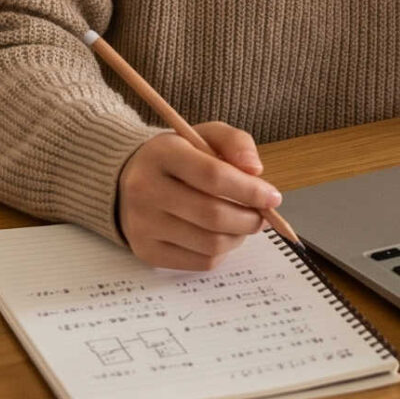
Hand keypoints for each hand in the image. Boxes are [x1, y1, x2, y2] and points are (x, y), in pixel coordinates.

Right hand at [115, 123, 277, 270]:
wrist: (127, 180)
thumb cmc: (176, 158)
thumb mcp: (203, 136)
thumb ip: (235, 142)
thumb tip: (255, 170)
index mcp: (162, 154)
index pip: (213, 176)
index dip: (250, 190)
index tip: (272, 197)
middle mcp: (145, 189)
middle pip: (213, 215)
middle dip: (249, 219)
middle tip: (262, 216)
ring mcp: (143, 224)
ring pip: (210, 244)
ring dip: (238, 237)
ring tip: (242, 224)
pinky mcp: (147, 251)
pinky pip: (200, 262)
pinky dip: (222, 252)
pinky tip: (221, 236)